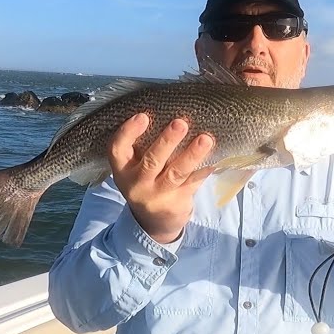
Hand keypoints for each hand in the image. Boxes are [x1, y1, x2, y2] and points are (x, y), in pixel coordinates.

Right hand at [109, 113, 217, 243]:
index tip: (143, 116)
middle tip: (180, 123)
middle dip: (167, 141)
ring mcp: (157, 196)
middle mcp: (136, 184)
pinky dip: (205, 169)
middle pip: (151, 161)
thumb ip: (142, 146)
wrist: (153, 221)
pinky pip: (193, 182)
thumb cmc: (145, 181)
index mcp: (122, 170)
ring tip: (205, 139)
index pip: (117, 149)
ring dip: (192, 155)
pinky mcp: (177, 203)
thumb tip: (169, 111)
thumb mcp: (133, 167)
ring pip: (176, 173)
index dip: (128, 132)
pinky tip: (216, 157)